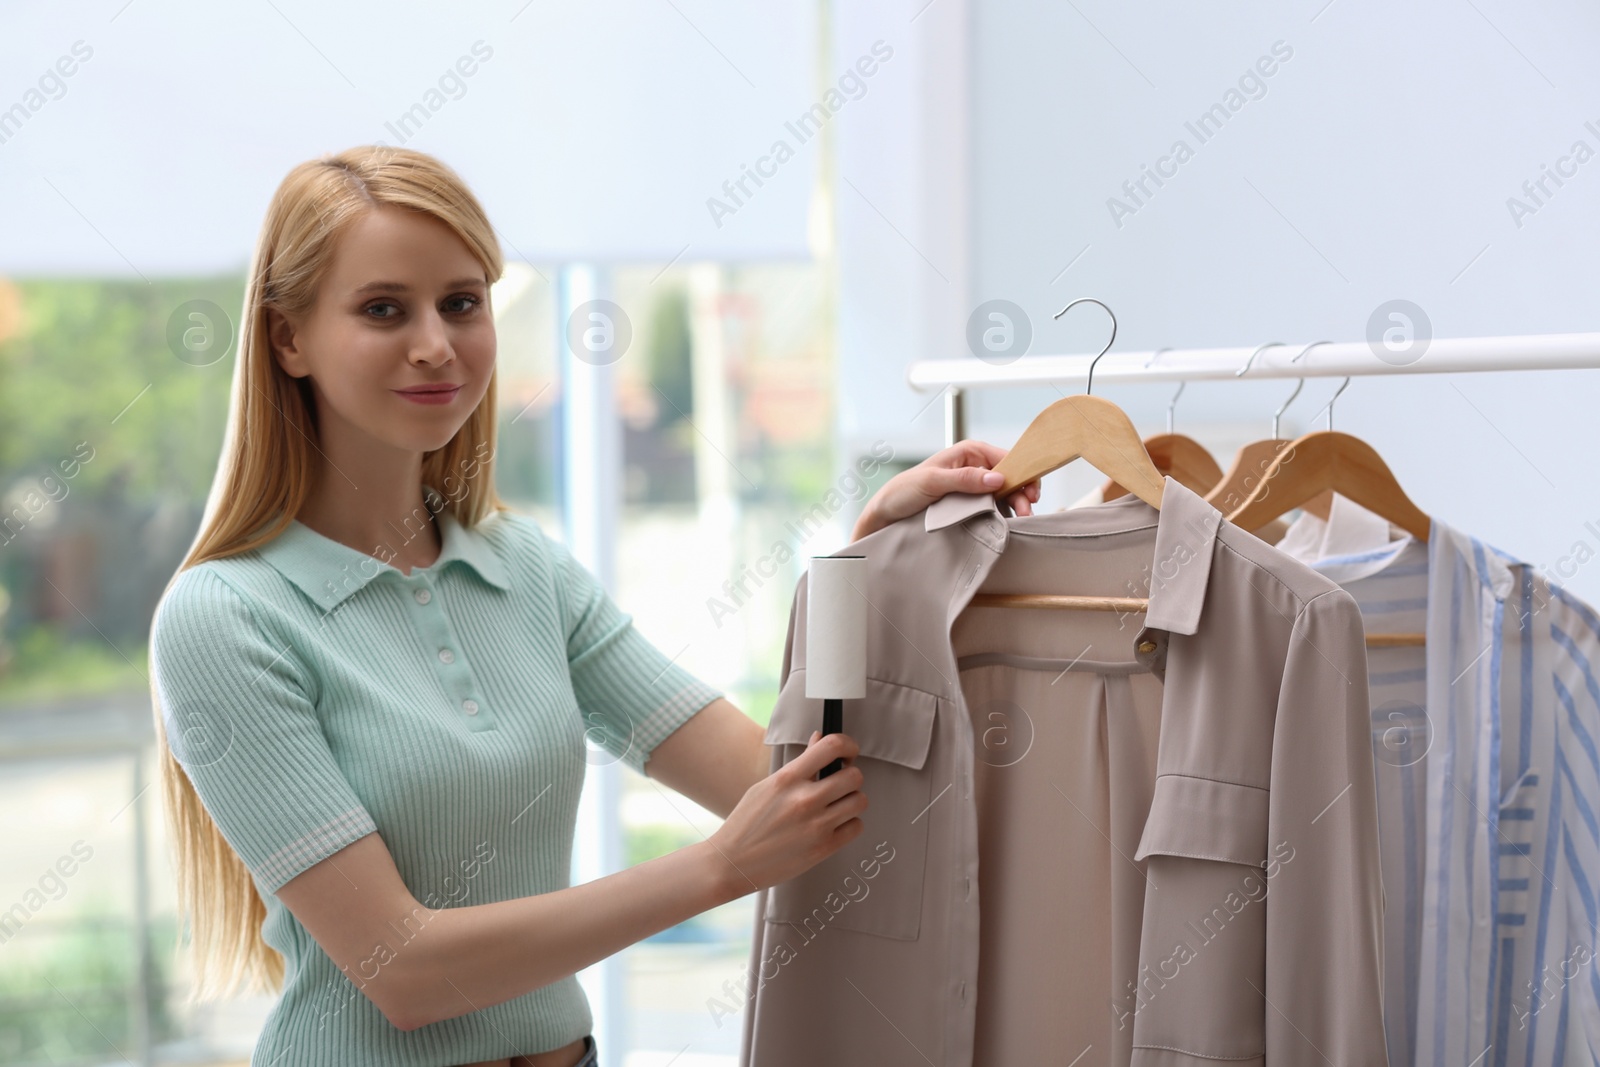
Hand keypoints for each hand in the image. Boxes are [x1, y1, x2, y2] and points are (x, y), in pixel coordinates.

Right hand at [707, 730, 865, 895]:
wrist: (733, 864)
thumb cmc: (747, 823)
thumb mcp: (767, 786)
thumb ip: (799, 763)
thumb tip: (819, 738)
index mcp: (787, 778)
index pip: (832, 746)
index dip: (848, 745)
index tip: (848, 752)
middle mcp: (804, 800)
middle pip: (854, 776)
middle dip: (851, 777)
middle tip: (840, 783)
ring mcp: (816, 825)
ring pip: (860, 801)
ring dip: (852, 801)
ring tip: (836, 805)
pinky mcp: (823, 848)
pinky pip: (856, 827)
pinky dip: (849, 824)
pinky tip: (834, 824)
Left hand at [851, 439, 1041, 541]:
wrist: (886, 513)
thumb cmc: (903, 491)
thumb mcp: (933, 482)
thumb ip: (964, 479)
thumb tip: (997, 479)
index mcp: (969, 451)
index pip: (1006, 458)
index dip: (1022, 474)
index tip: (1031, 492)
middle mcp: (974, 466)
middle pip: (1009, 477)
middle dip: (1021, 493)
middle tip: (1027, 513)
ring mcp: (973, 485)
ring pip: (1004, 493)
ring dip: (1014, 506)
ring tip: (1020, 521)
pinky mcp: (969, 503)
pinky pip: (993, 507)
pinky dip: (1002, 515)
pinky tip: (1006, 524)